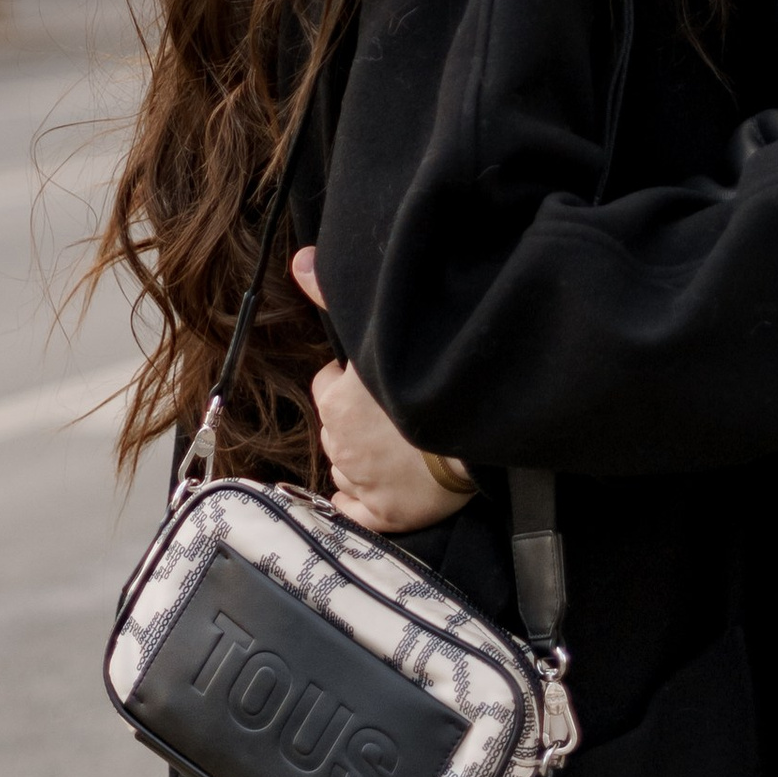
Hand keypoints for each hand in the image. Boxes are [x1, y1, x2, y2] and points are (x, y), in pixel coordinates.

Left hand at [291, 248, 469, 531]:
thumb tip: (300, 262)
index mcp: (335, 400)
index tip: (377, 381)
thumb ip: (332, 297)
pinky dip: (360, 503)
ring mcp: (362, 482)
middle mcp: (340, 443)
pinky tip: (379, 489)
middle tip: (394, 414)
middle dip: (356, 422)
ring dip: (363, 460)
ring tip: (398, 449)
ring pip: (347, 468)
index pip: (329, 387)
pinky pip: (355, 511)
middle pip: (337, 428)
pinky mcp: (384, 514)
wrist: (477, 423)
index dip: (351, 383)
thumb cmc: (434, 373)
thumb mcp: (379, 330)